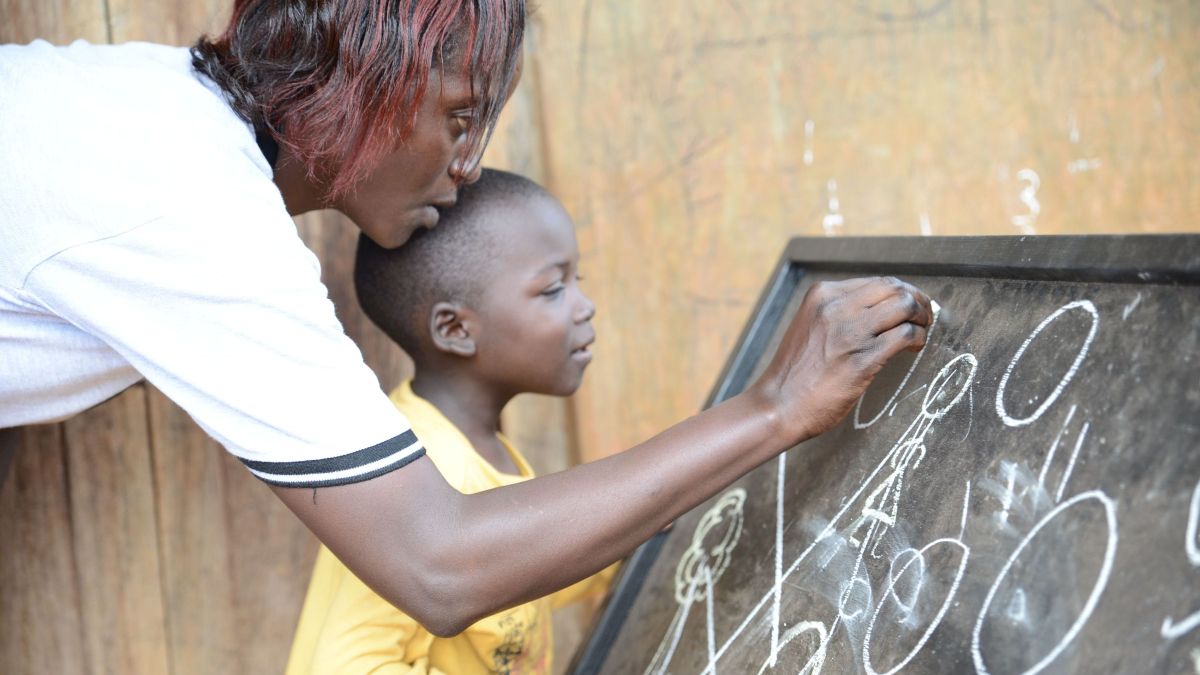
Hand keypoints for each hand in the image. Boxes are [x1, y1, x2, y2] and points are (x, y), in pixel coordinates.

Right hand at [750, 277, 932, 444]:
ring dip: (922, 318)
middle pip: (895, 288)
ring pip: (905, 307)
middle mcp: (836, 307)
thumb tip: (880, 310)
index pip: (877, 282)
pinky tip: (915, 348)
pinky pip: (904, 336)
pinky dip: (918, 339)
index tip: (911, 306)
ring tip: (922, 332)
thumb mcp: (811, 325)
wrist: (779, 404)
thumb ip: (840, 312)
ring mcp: (850, 332)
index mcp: (822, 294)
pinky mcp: (862, 359)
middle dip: (918, 301)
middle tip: (925, 317)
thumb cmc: (796, 372)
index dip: (901, 293)